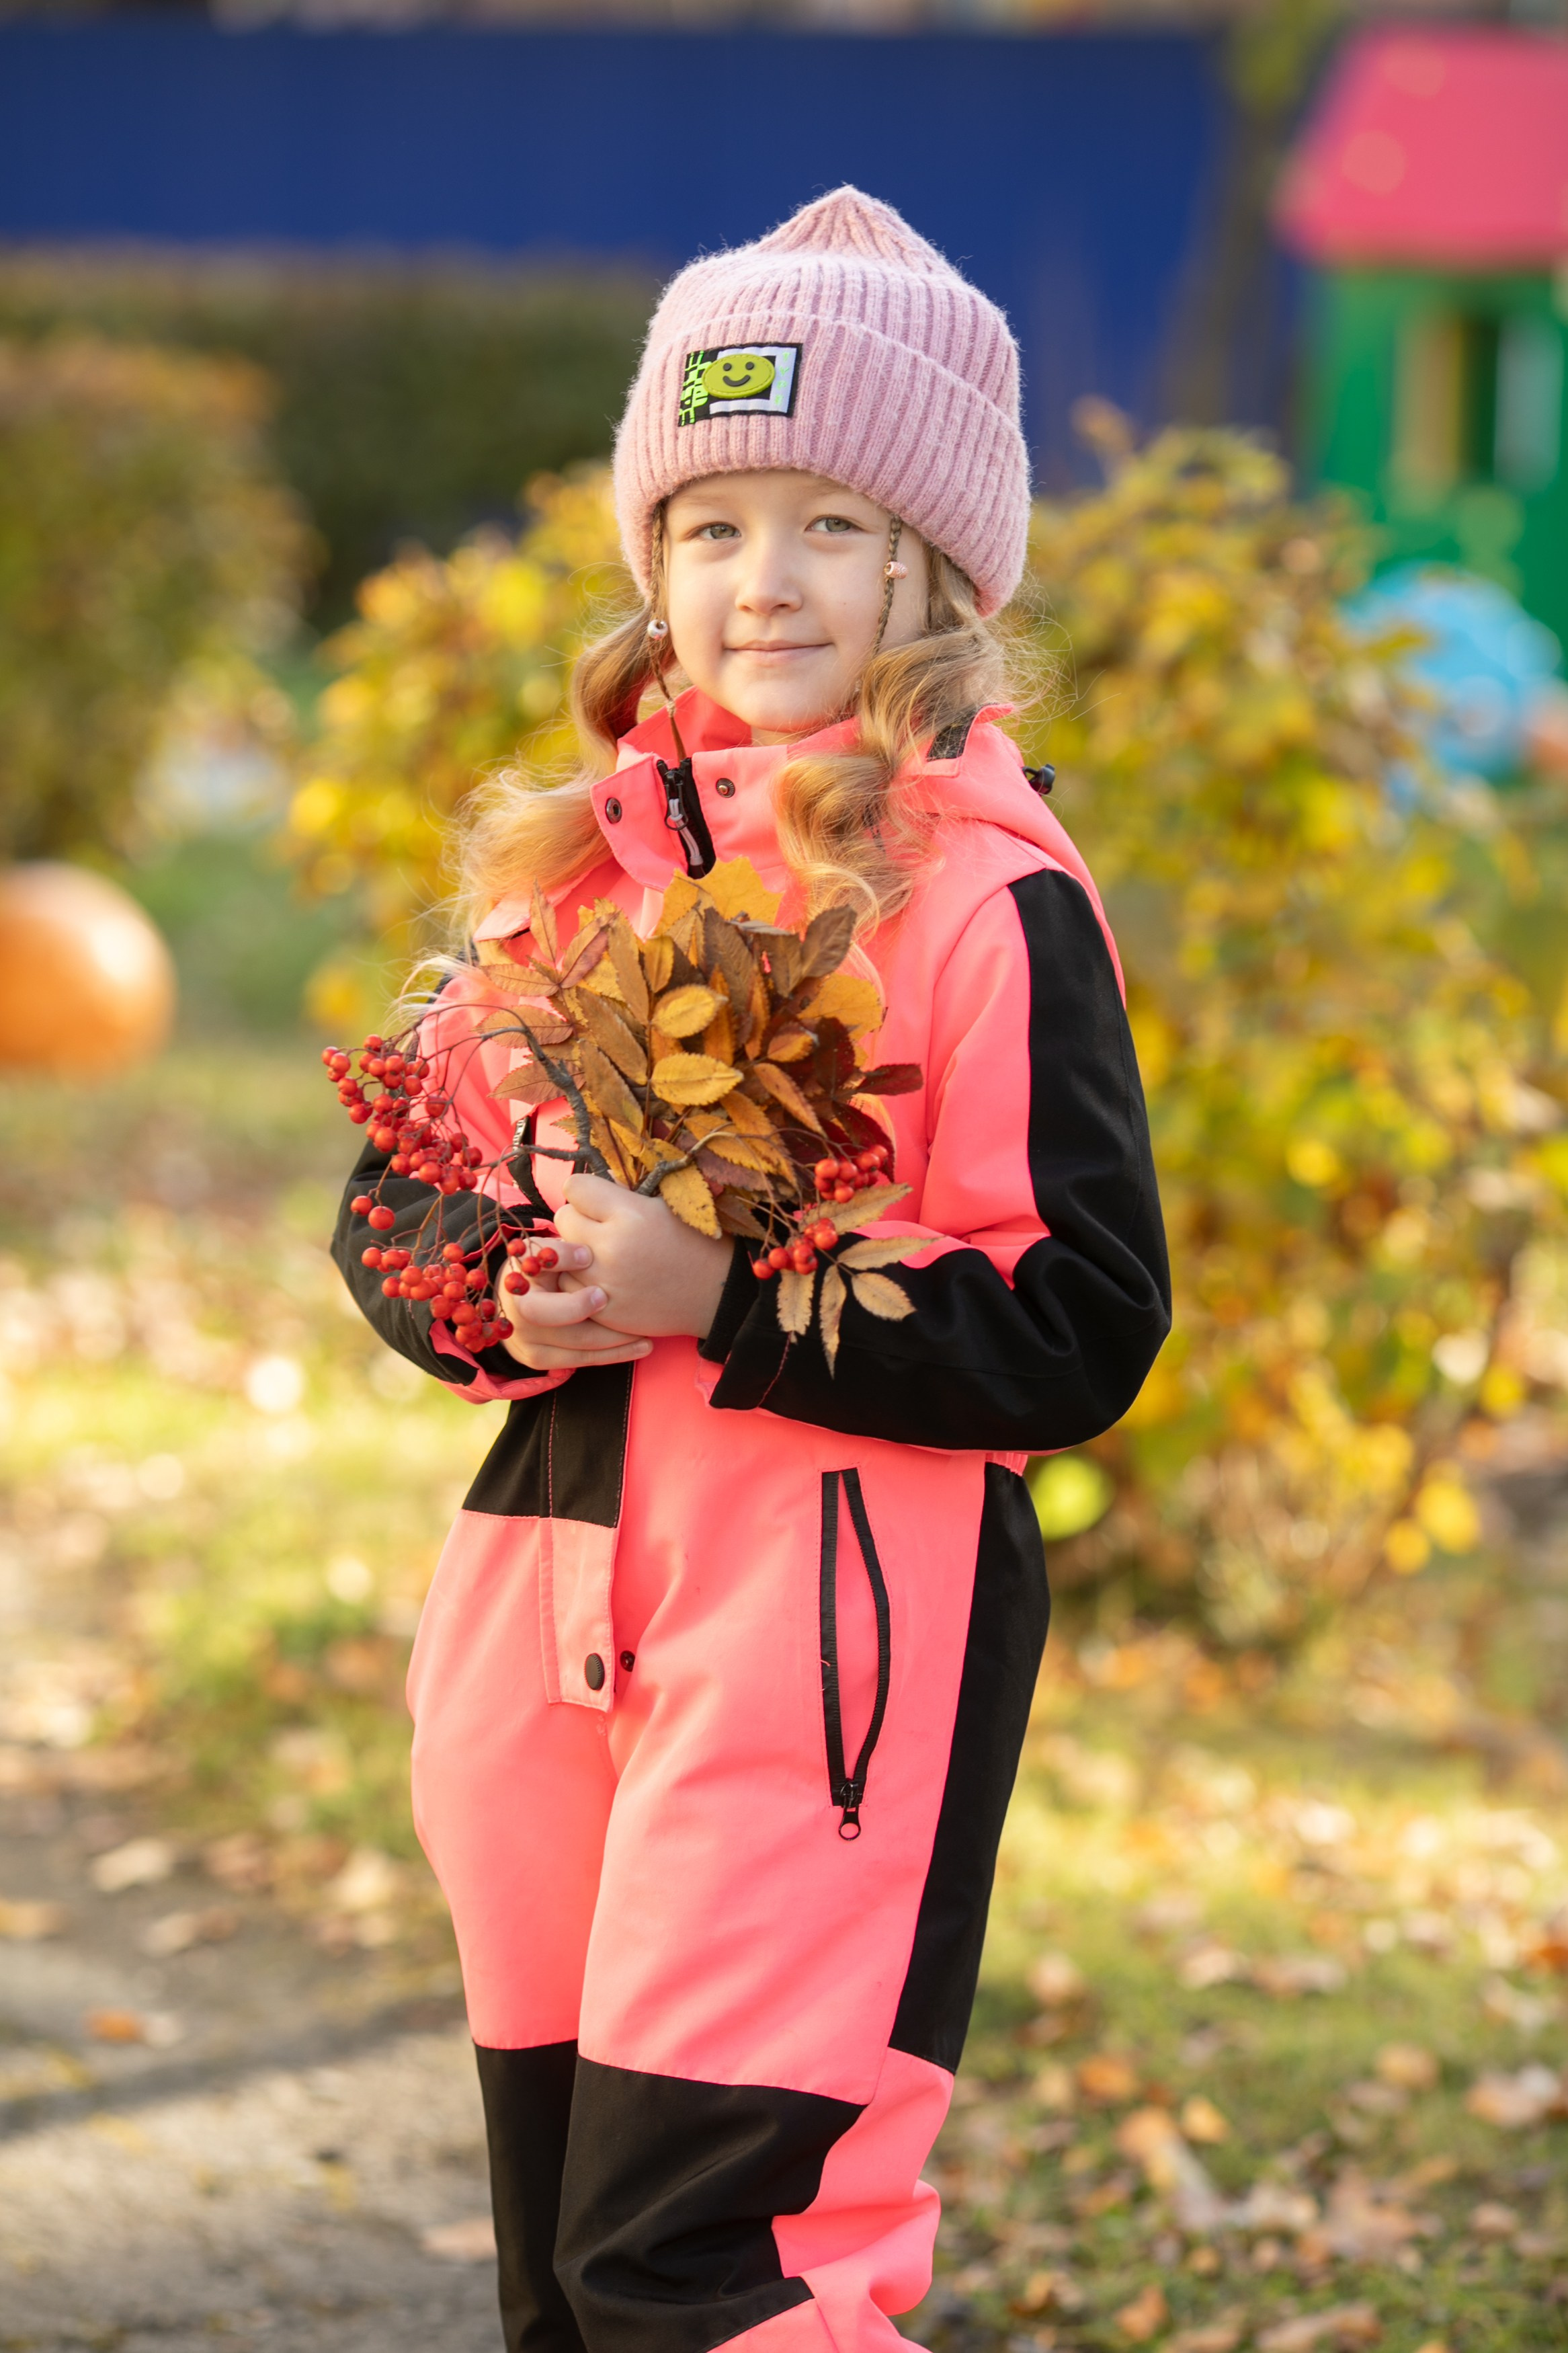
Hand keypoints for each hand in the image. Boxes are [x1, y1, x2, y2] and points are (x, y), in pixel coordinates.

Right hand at [492, 1240, 652, 1372]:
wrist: (517, 1289)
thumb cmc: (540, 1263)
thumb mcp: (544, 1249)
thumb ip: (562, 1251)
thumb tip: (586, 1256)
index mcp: (518, 1293)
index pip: (542, 1308)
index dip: (575, 1303)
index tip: (609, 1295)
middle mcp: (518, 1323)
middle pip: (569, 1334)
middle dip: (607, 1329)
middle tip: (639, 1320)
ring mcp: (527, 1345)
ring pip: (581, 1350)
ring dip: (618, 1344)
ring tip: (648, 1337)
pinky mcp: (538, 1360)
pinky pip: (581, 1361)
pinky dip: (612, 1355)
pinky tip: (639, 1348)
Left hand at [554, 1173, 731, 1340]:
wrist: (717, 1294)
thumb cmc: (694, 1242)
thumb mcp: (664, 1204)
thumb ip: (623, 1193)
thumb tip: (589, 1185)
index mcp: (630, 1213)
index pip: (575, 1187)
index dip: (586, 1192)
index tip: (597, 1200)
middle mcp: (612, 1246)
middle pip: (563, 1218)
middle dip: (579, 1220)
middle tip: (600, 1229)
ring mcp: (604, 1282)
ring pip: (561, 1256)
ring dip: (576, 1254)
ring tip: (603, 1256)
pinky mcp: (603, 1310)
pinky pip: (568, 1287)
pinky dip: (581, 1283)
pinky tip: (606, 1280)